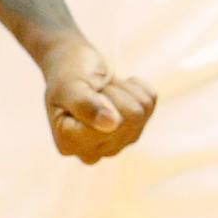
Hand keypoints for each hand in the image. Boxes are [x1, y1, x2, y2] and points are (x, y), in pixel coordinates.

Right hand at [38, 38, 155, 164]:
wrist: (76, 65)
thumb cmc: (67, 75)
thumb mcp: (69, 86)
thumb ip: (84, 105)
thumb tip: (112, 126)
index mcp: (69, 145)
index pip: (106, 128)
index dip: (102, 100)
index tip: (85, 91)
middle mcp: (93, 152)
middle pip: (128, 120)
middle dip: (113, 93)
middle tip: (95, 89)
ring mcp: (116, 143)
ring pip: (140, 111)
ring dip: (123, 90)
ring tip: (104, 90)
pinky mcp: (135, 129)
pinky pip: (150, 100)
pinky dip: (135, 86)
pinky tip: (117, 89)